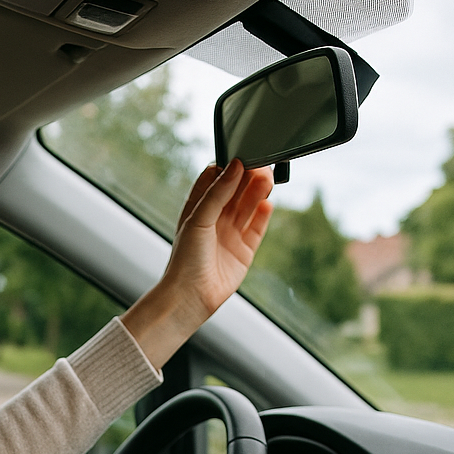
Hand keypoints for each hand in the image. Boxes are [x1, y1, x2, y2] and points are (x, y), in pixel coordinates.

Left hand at [122, 159, 273, 369]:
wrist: (190, 297)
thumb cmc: (185, 260)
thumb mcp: (198, 218)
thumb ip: (218, 192)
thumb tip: (236, 165)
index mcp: (198, 207)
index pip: (216, 178)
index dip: (230, 166)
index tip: (243, 155)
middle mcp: (215, 219)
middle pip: (237, 189)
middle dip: (249, 175)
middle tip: (263, 163)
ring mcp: (230, 234)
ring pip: (249, 205)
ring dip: (258, 191)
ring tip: (268, 178)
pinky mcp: (244, 251)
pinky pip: (257, 227)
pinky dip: (263, 214)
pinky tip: (267, 202)